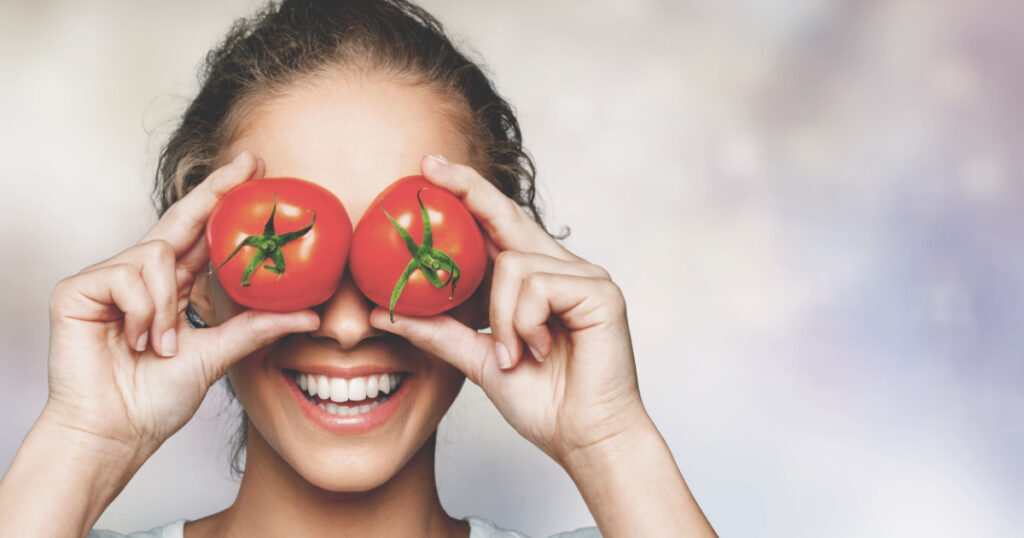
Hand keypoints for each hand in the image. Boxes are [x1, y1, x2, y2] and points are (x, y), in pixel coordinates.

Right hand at [44, 151, 319, 456]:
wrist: (115, 432)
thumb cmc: (155, 400)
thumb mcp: (218, 355)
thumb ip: (256, 329)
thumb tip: (310, 314)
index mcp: (171, 287)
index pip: (200, 234)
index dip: (223, 200)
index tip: (254, 170)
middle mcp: (140, 275)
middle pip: (180, 219)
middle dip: (215, 189)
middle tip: (249, 163)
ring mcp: (108, 279)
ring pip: (157, 255)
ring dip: (165, 306)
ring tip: (158, 345)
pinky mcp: (78, 288)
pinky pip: (127, 275)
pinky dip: (140, 311)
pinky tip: (132, 340)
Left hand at [369, 155, 647, 463]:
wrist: (583, 439)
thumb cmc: (544, 402)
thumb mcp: (478, 360)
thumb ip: (439, 331)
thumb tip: (381, 312)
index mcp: (535, 281)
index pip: (497, 226)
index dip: (466, 193)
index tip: (429, 169)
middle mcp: (561, 269)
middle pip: (507, 216)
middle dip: (467, 190)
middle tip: (428, 166)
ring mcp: (585, 277)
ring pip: (513, 264)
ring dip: (502, 317)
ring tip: (517, 354)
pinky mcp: (600, 291)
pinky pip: (537, 285)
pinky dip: (524, 322)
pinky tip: (538, 350)